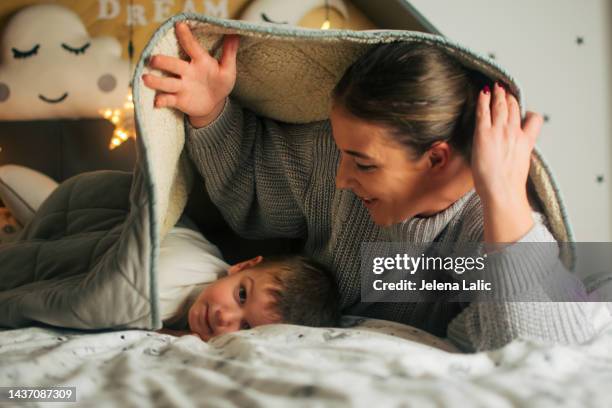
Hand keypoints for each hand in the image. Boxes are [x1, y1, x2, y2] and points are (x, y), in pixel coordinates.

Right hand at [142, 22, 239, 127]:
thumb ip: (229, 53)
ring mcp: (181, 85)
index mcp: (200, 61)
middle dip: (163, 62)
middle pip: (173, 65)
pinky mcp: (178, 100)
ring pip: (167, 82)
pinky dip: (161, 101)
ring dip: (156, 81)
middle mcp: (186, 71)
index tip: (180, 25)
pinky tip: (156, 102)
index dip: (186, 37)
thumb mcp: (228, 70)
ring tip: (146, 79)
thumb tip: (236, 35)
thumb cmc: (220, 83)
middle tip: (154, 59)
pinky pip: (168, 100)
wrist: (214, 103)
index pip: (192, 47)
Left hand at [471, 82, 543, 242]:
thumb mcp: (520, 168)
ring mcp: (500, 132)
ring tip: (495, 87)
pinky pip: (484, 112)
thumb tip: (512, 157)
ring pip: (500, 106)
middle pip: (514, 108)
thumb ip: (518, 156)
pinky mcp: (484, 134)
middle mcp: (515, 133)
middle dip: (509, 96)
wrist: (503, 191)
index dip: (527, 110)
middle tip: (504, 88)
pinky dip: (483, 100)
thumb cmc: (508, 186)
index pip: (533, 120)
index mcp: (526, 142)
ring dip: (497, 94)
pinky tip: (482, 94)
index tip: (521, 104)